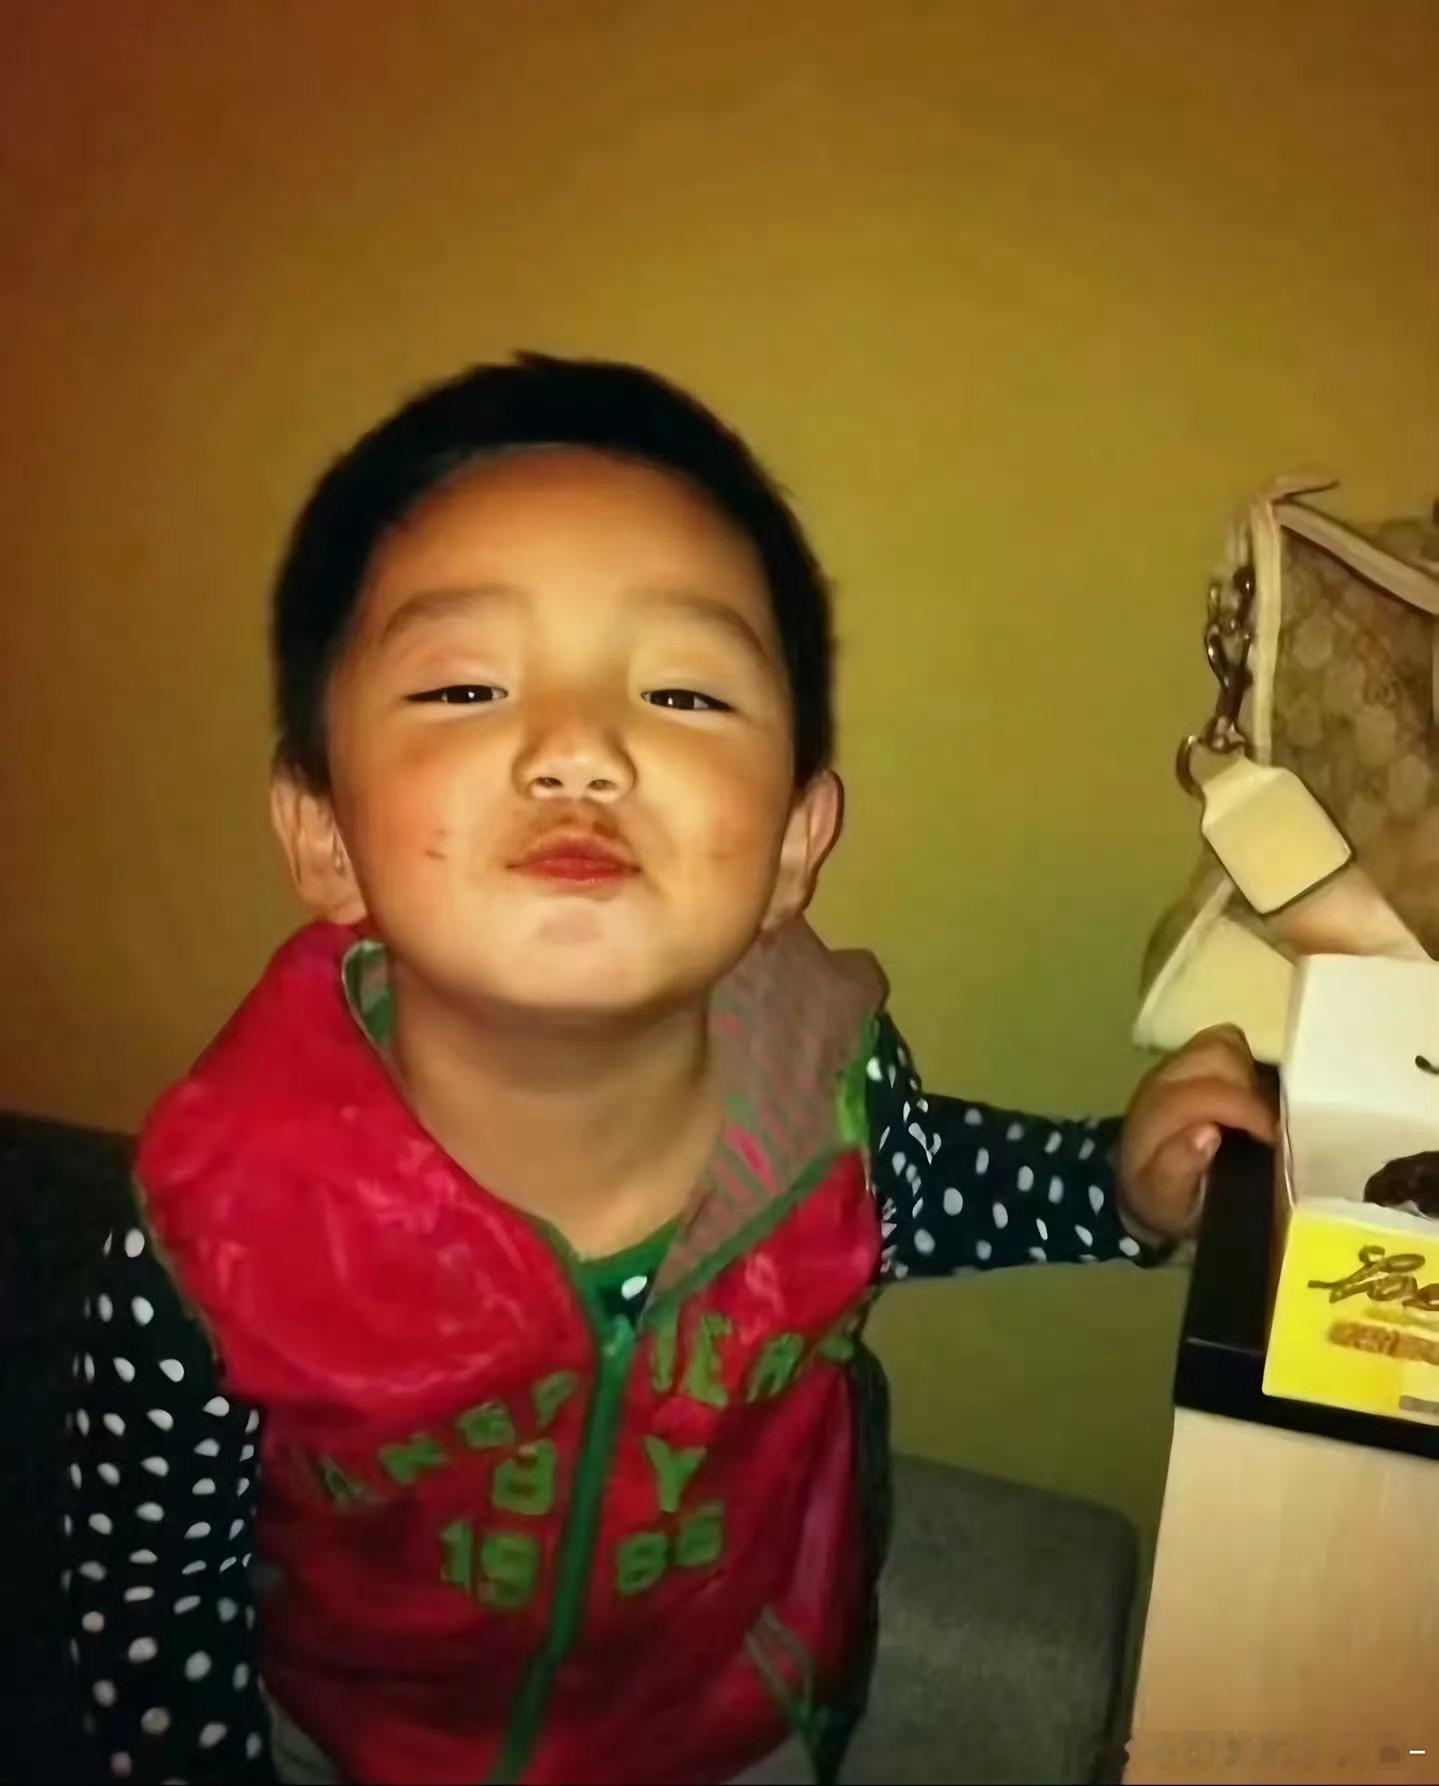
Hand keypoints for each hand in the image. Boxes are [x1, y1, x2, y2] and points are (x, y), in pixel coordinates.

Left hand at [1116, 1025, 1276, 1241]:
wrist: (1143, 1188)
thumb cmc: (1160, 1195)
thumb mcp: (1165, 1197)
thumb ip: (1179, 1168)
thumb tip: (1208, 1133)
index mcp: (1157, 1109)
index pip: (1206, 1091)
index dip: (1248, 1111)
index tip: (1275, 1137)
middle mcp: (1165, 1078)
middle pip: (1216, 1051)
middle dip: (1251, 1083)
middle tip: (1269, 1121)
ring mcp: (1179, 1066)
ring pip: (1224, 1042)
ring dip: (1251, 1070)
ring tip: (1265, 1108)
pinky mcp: (1195, 1064)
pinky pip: (1229, 1046)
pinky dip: (1250, 1065)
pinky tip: (1260, 1098)